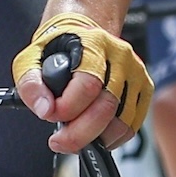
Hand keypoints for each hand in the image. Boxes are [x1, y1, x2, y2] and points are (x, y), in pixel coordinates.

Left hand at [12, 13, 151, 152]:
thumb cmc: (57, 48)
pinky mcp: (144, 88)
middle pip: (106, 107)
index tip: (49, 115)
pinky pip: (132, 125)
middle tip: (59, 141)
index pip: (88, 85)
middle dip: (79, 133)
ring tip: (75, 135)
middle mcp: (120, 55)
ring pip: (121, 121)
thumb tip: (44, 109)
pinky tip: (94, 134)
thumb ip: (31, 84)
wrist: (81, 35)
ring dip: (95, 138)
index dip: (66, 109)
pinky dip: (112, 138)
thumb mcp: (31, 59)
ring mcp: (135, 72)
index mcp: (93, 43)